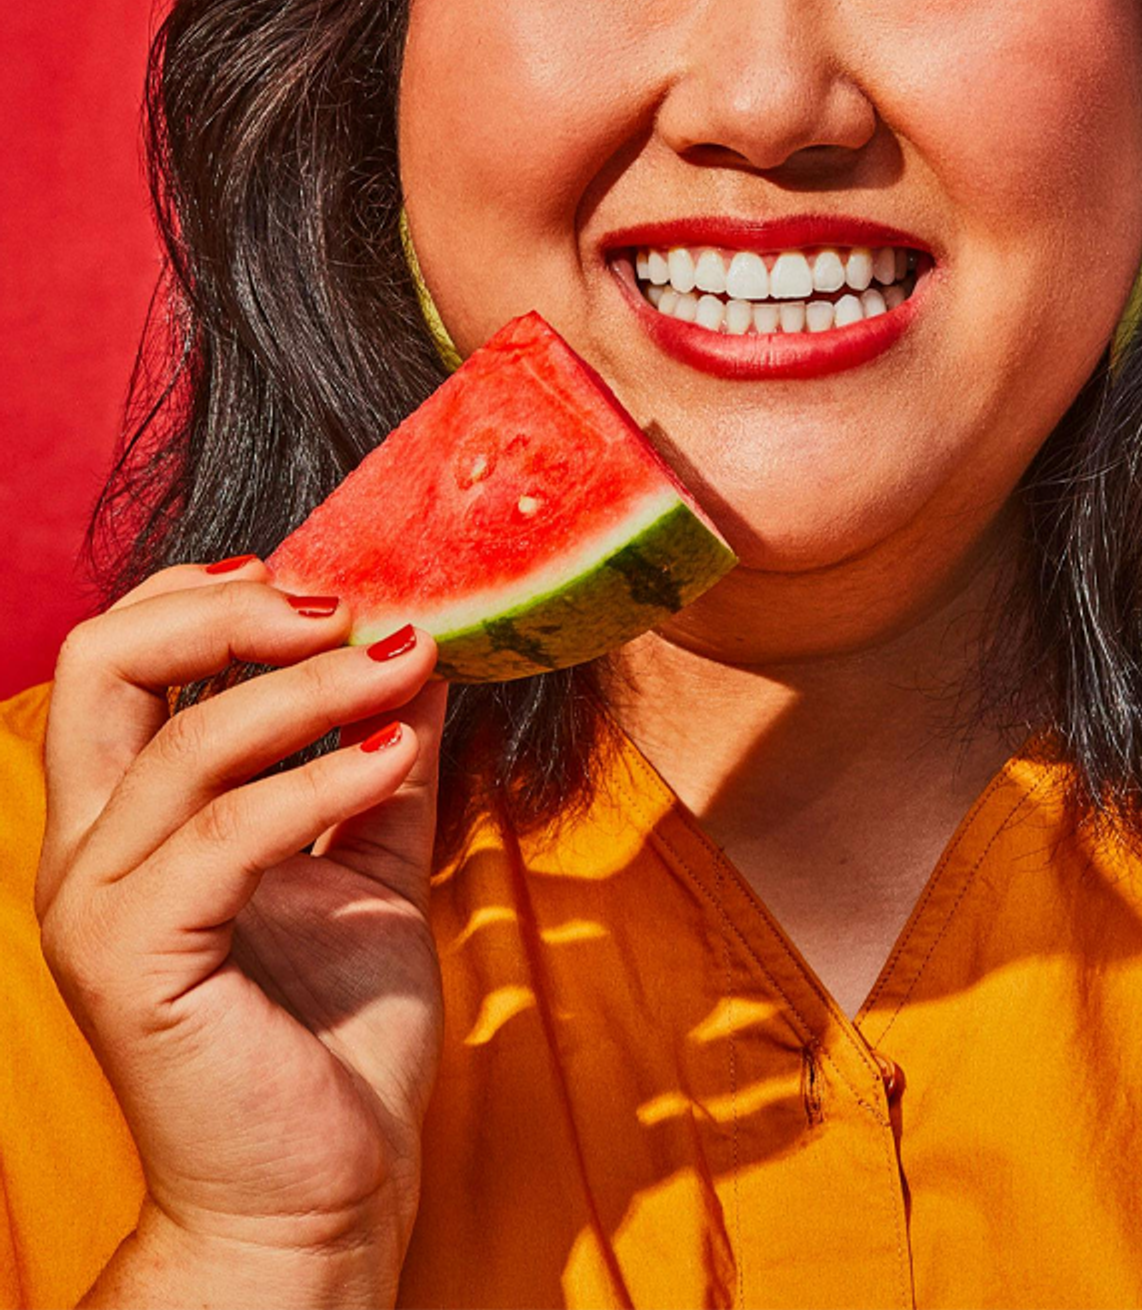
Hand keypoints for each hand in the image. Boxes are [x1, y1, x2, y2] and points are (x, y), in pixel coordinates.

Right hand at [35, 557, 448, 1276]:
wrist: (322, 1198)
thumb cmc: (335, 1041)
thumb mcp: (372, 866)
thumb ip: (381, 759)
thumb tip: (423, 648)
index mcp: (130, 820)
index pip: (120, 653)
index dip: (205, 591)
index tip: (318, 574)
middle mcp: (89, 852)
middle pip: (105, 660)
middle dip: (228, 608)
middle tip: (343, 604)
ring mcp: (99, 909)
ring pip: (183, 739)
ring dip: (313, 687)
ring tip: (410, 662)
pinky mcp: (137, 965)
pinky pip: (225, 836)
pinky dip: (319, 780)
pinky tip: (397, 752)